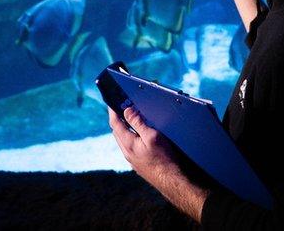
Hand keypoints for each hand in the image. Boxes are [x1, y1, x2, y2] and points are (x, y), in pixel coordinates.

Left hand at [108, 106, 209, 221]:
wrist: (172, 181)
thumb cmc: (164, 158)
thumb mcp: (152, 136)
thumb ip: (138, 123)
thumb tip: (127, 110)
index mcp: (128, 144)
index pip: (115, 124)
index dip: (112, 111)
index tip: (111, 102)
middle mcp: (127, 153)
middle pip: (117, 132)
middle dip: (117, 119)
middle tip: (121, 107)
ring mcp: (132, 160)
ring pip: (123, 141)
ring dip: (124, 128)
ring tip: (129, 119)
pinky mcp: (138, 164)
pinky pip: (130, 147)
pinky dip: (130, 137)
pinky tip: (139, 136)